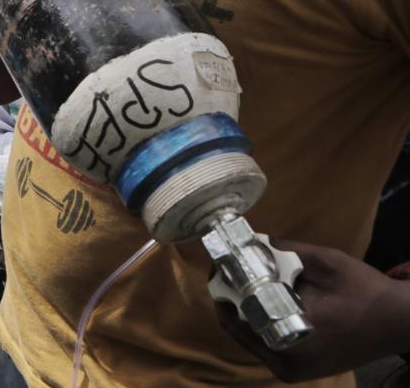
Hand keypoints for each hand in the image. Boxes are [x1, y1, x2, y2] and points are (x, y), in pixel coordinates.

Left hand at [216, 239, 409, 382]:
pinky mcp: (297, 369)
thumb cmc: (366, 293)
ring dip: (242, 309)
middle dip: (230, 297)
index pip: (237, 316)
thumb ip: (286, 252)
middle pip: (238, 329)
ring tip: (239, 280)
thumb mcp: (327, 263)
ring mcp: (291, 370)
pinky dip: (258, 321)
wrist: (400, 323)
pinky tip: (259, 298)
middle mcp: (286, 364)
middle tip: (226, 269)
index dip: (224, 288)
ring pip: (249, 337)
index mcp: (292, 342)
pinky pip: (264, 342)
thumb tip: (252, 240)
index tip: (219, 265)